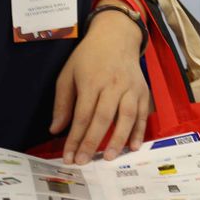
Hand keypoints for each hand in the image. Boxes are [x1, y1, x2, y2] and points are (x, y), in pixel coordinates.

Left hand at [51, 9, 149, 163]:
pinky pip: (142, 114)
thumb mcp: (68, 73)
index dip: (75, 138)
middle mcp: (113, 85)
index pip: (82, 115)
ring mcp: (130, 88)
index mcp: (91, 81)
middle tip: (85, 162)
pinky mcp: (143, 90)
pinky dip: (139, 131)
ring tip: (110, 158)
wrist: (116, 36)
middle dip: (93, 142)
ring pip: (126, 116)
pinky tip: (133, 146)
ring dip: (118, 139)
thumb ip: (63, 102)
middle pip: (103, 118)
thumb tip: (56, 130)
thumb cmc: (89, 56)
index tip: (69, 157)